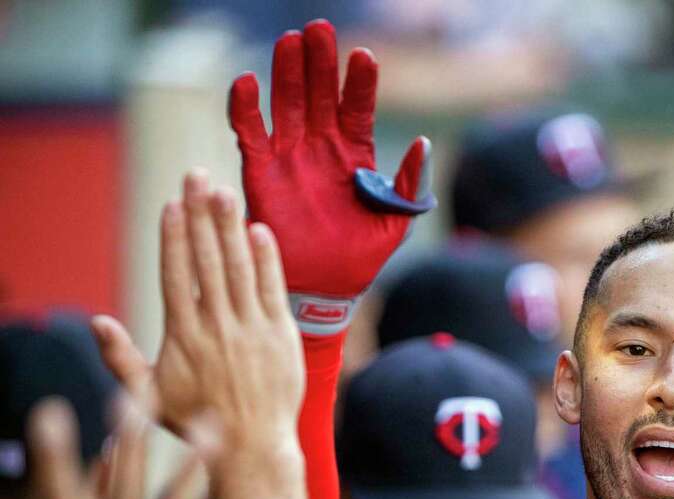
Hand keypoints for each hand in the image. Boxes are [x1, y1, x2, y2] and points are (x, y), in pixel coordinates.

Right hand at [92, 171, 303, 451]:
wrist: (254, 445)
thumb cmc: (197, 421)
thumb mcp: (148, 396)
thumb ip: (120, 357)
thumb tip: (96, 321)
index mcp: (184, 336)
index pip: (176, 275)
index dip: (174, 238)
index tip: (171, 204)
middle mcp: (217, 326)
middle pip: (207, 260)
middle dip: (201, 216)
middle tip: (196, 177)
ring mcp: (251, 328)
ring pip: (239, 267)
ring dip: (231, 227)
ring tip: (225, 192)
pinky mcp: (280, 334)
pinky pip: (273, 288)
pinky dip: (267, 258)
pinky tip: (260, 230)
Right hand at [228, 19, 433, 335]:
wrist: (326, 289)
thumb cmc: (363, 257)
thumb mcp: (396, 221)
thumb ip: (410, 184)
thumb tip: (424, 143)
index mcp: (355, 156)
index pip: (357, 107)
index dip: (359, 82)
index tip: (363, 57)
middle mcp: (321, 148)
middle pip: (320, 94)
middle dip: (320, 62)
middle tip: (318, 30)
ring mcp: (290, 157)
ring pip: (286, 103)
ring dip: (287, 73)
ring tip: (290, 42)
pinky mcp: (261, 172)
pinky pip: (250, 133)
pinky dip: (245, 107)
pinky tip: (247, 81)